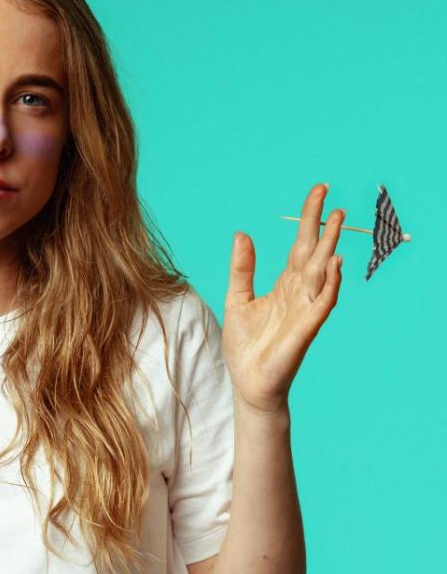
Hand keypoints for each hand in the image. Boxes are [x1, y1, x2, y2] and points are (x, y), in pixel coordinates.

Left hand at [222, 182, 344, 414]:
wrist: (248, 381)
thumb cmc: (246, 344)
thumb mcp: (237, 297)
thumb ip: (242, 267)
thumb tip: (242, 234)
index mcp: (285, 285)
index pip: (301, 245)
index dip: (308, 219)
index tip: (318, 192)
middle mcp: (299, 293)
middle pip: (315, 254)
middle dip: (323, 227)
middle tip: (331, 200)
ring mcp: (304, 310)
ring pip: (322, 273)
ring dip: (330, 248)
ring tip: (336, 222)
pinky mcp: (305, 329)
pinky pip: (322, 303)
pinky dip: (330, 285)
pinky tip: (335, 266)